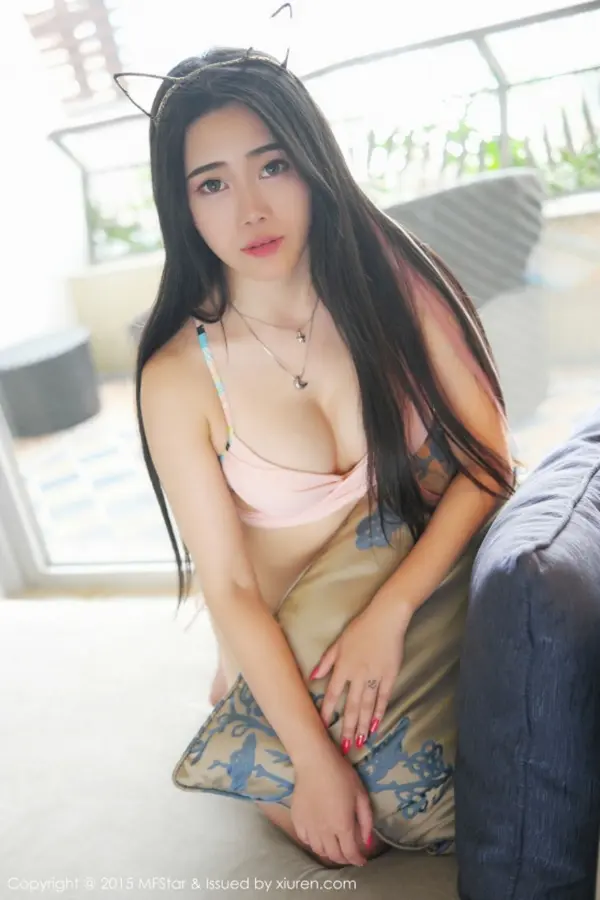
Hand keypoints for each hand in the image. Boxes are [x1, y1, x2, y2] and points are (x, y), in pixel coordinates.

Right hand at [291, 744, 372, 866]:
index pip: (350, 853)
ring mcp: (308, 827)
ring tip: (335, 846)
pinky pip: (305, 840)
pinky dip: (313, 844)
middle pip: (334, 855)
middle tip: (350, 855)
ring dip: (329, 853)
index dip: (357, 860)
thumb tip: (367, 842)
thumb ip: (365, 820)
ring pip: (319, 850)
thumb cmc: (341, 775)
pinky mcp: (297, 819)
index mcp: (342, 826)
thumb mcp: (361, 795)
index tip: (362, 860)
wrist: (315, 762)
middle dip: (345, 859)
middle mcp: (324, 831)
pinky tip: (318, 837)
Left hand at [310, 598, 412, 751]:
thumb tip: (312, 678)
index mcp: (343, 667)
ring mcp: (374, 677)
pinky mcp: (390, 676)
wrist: (386, 619)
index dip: (327, 711)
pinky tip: (375, 726)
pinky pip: (383, 698)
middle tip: (343, 747)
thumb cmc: (360, 628)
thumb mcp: (339, 643)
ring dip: (361, 725)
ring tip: (358, 742)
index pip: (333, 694)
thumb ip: (326, 662)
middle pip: (351, 706)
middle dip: (346, 727)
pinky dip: (379, 713)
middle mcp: (357, 675)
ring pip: (367, 706)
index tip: (322, 727)